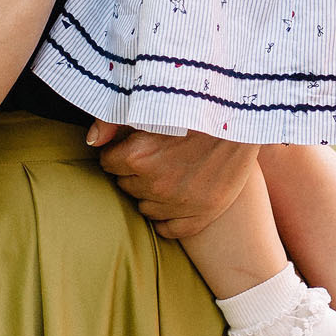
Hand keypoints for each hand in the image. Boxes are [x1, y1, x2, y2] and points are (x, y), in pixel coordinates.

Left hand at [91, 122, 257, 238]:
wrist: (243, 121)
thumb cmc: (197, 108)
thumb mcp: (153, 106)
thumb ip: (114, 120)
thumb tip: (92, 141)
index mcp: (138, 156)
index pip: (108, 163)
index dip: (120, 153)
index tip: (135, 146)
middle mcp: (155, 184)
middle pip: (125, 185)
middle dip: (134, 173)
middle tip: (155, 157)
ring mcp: (178, 205)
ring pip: (144, 207)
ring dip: (150, 194)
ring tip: (169, 173)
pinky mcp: (199, 217)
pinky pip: (167, 230)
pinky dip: (168, 218)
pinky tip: (176, 200)